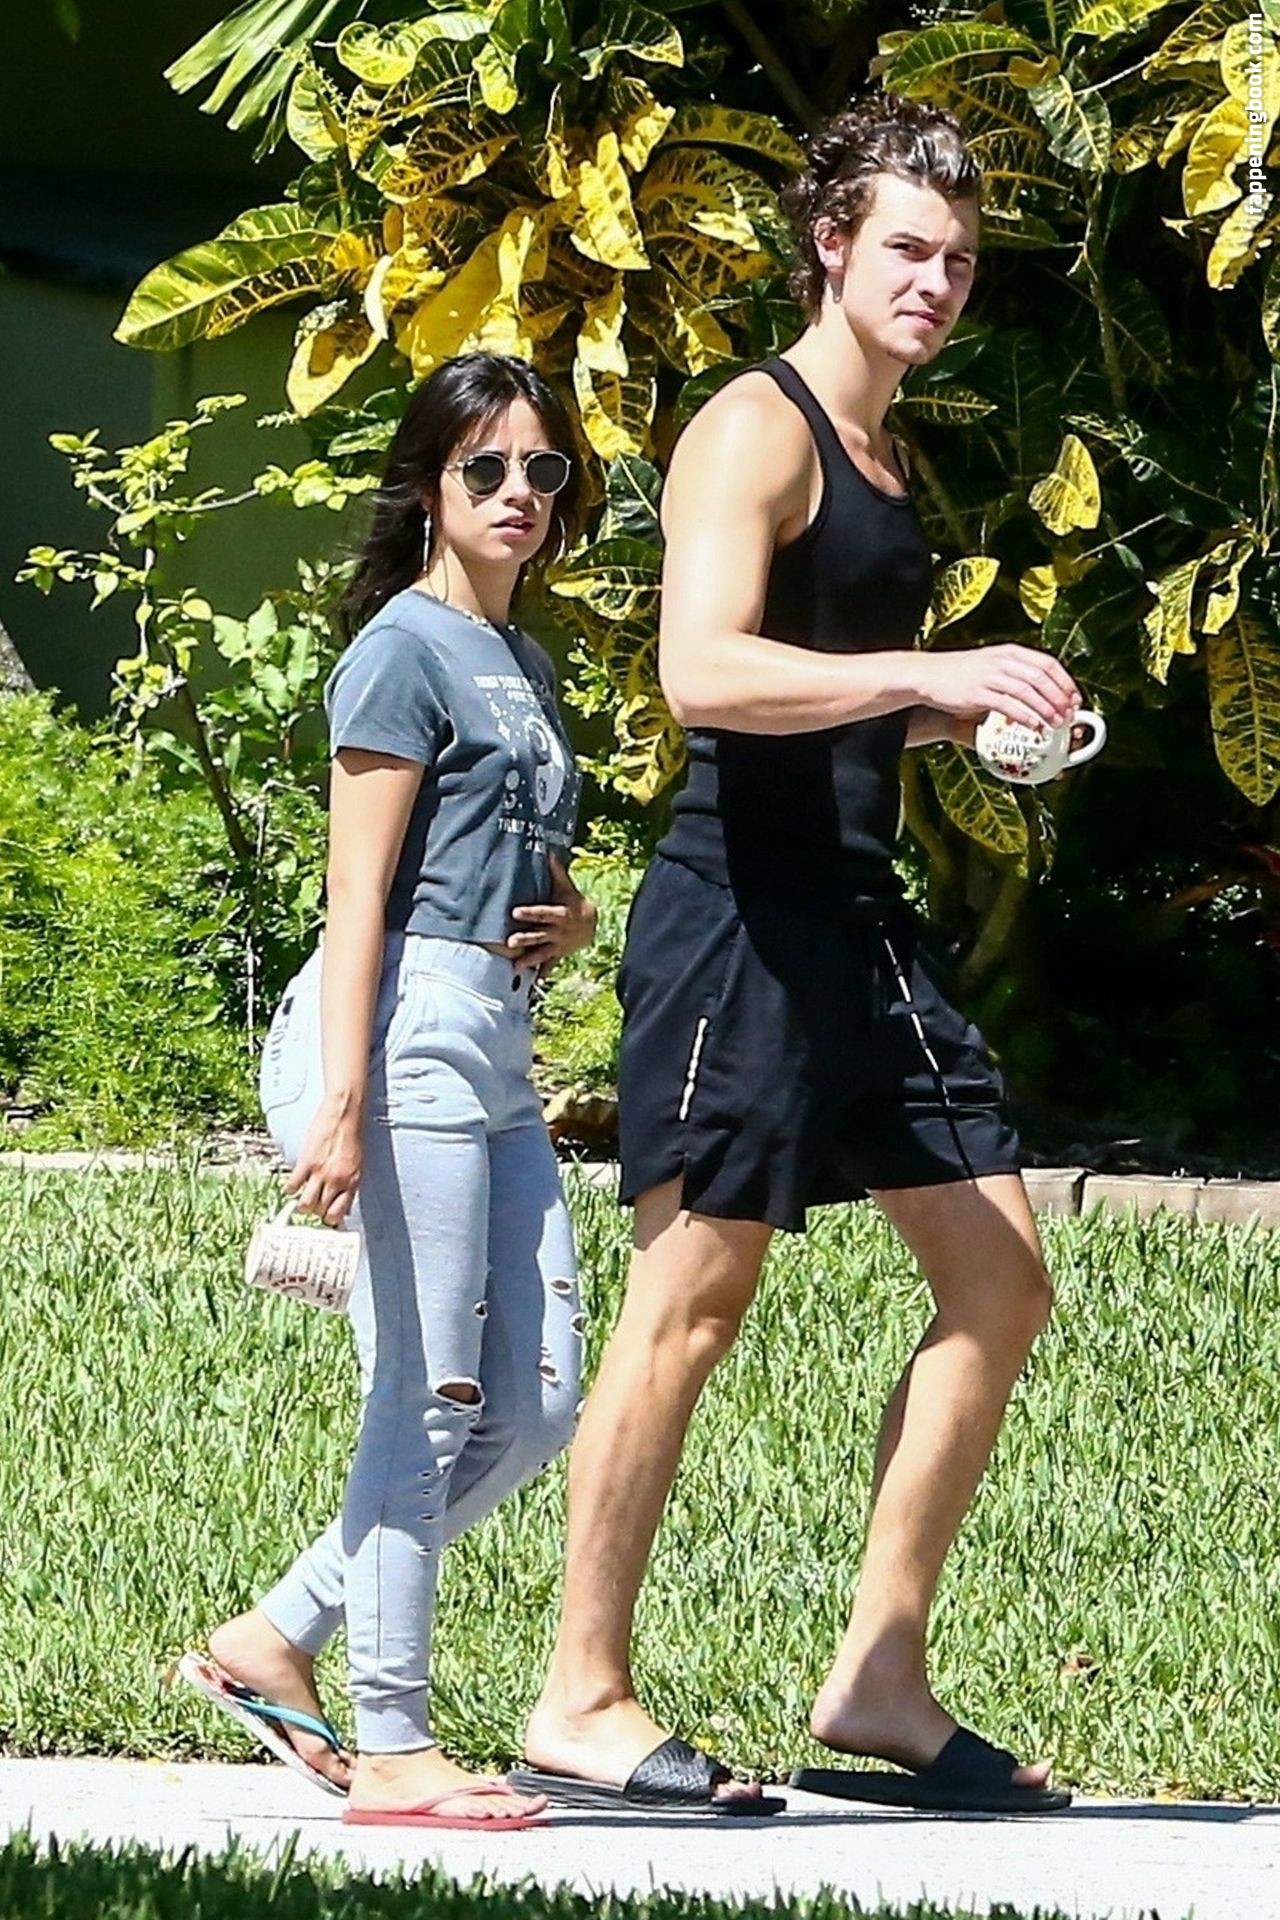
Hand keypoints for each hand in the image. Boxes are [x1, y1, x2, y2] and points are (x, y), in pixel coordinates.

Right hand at [284, 1095, 362, 1226]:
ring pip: (305, 1204)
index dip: (329, 1220)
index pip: (338, 1214)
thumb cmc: (352, 1137)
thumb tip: (344, 1206)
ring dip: (302, 1204)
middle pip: (320, 1211)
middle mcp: (337, 1181)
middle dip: (315, 1212)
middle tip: (312, 1205)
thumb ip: (350, 1186)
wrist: (345, 1115)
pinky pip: (292, 1186)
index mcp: (352, 1183)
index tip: (324, 1218)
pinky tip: (292, 1184)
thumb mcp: (359, 1165)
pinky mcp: (306, 1163)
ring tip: (302, 1196)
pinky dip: (290, 1188)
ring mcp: (320, 1173)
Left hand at [504, 854, 597, 976]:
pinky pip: (550, 965)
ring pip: (542, 953)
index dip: (529, 912)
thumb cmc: (573, 902)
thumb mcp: (567, 887)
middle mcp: (557, 931)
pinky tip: (534, 983)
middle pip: (539, 935)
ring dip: (529, 960)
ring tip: (516, 966)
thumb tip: (548, 852)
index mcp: (559, 914)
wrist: (591, 924)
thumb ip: (556, 872)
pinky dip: (542, 974)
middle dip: (525, 939)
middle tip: (510, 942)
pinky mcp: (557, 954)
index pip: (542, 912)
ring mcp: (557, 945)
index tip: (515, 912)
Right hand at [921, 645, 1079, 732]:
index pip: (1047, 663)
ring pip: (1028, 691)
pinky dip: (1024, 716)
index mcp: (1010, 652)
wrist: (929, 675)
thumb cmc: (962, 674)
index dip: (1065, 682)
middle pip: (1042, 678)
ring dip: (1046, 709)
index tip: (1075, 699)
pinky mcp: (978, 693)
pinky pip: (1008, 705)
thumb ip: (1016, 675)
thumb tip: (1043, 693)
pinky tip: (1034, 726)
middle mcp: (1003, 661)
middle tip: (1069, 715)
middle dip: (1060, 698)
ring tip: (1056, 723)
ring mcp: (990, 676)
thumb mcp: (993, 665)